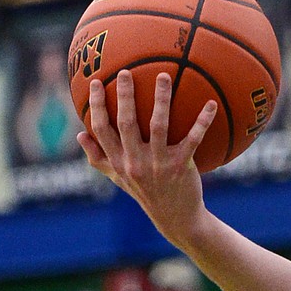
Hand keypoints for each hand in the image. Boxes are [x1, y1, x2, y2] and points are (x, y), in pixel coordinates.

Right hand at [78, 69, 212, 248]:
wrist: (176, 218)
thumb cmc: (146, 193)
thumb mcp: (119, 179)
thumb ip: (99, 158)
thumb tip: (80, 133)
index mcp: (118, 162)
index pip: (102, 130)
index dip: (97, 105)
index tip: (97, 82)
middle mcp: (136, 162)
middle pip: (126, 123)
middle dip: (124, 96)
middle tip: (126, 72)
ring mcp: (159, 164)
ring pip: (158, 126)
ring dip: (161, 99)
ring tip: (164, 76)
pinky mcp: (182, 166)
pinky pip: (193, 139)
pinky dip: (203, 121)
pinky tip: (210, 104)